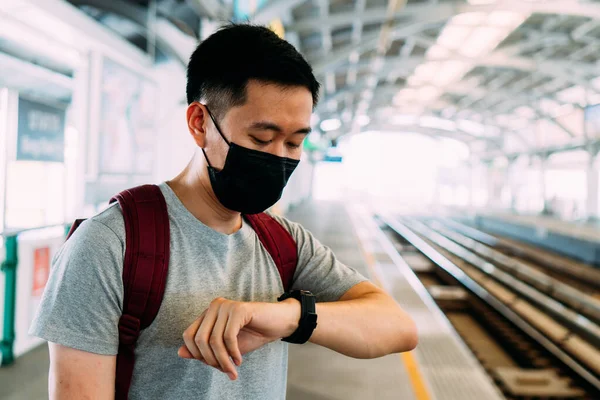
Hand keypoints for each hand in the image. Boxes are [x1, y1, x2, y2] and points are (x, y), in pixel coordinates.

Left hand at [178, 297, 299, 379]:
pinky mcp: (238, 309)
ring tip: (232, 370)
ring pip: (214, 340)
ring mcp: (226, 306)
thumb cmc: (253, 334)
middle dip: (210, 360)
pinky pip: (228, 337)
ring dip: (223, 360)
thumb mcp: (226, 347)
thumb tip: (179, 353)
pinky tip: (239, 360)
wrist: (279, 323)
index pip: (188, 336)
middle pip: (199, 339)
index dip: (197, 355)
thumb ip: (204, 349)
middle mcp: (214, 306)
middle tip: (225, 371)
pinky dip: (232, 353)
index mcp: (208, 313)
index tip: (214, 366)